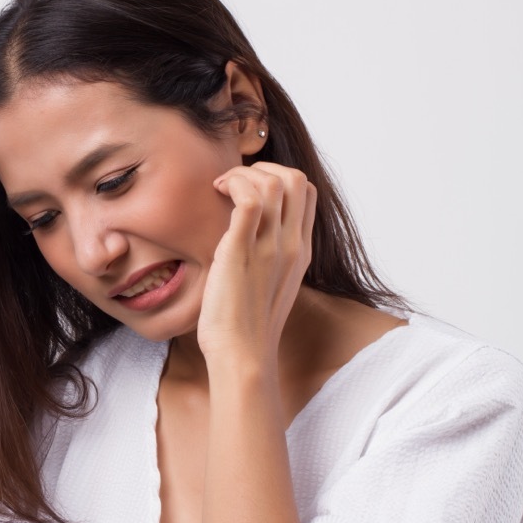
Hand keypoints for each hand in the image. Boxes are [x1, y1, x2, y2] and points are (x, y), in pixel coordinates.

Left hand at [196, 162, 315, 365]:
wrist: (242, 355)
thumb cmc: (245, 327)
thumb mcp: (267, 286)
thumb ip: (267, 259)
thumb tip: (247, 241)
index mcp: (300, 251)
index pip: (306, 193)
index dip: (277, 177)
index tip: (247, 188)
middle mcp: (291, 245)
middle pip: (295, 178)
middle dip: (261, 167)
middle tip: (232, 184)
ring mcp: (270, 247)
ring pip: (274, 181)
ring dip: (242, 173)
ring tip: (220, 188)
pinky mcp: (243, 251)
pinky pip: (249, 198)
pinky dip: (233, 183)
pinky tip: (216, 192)